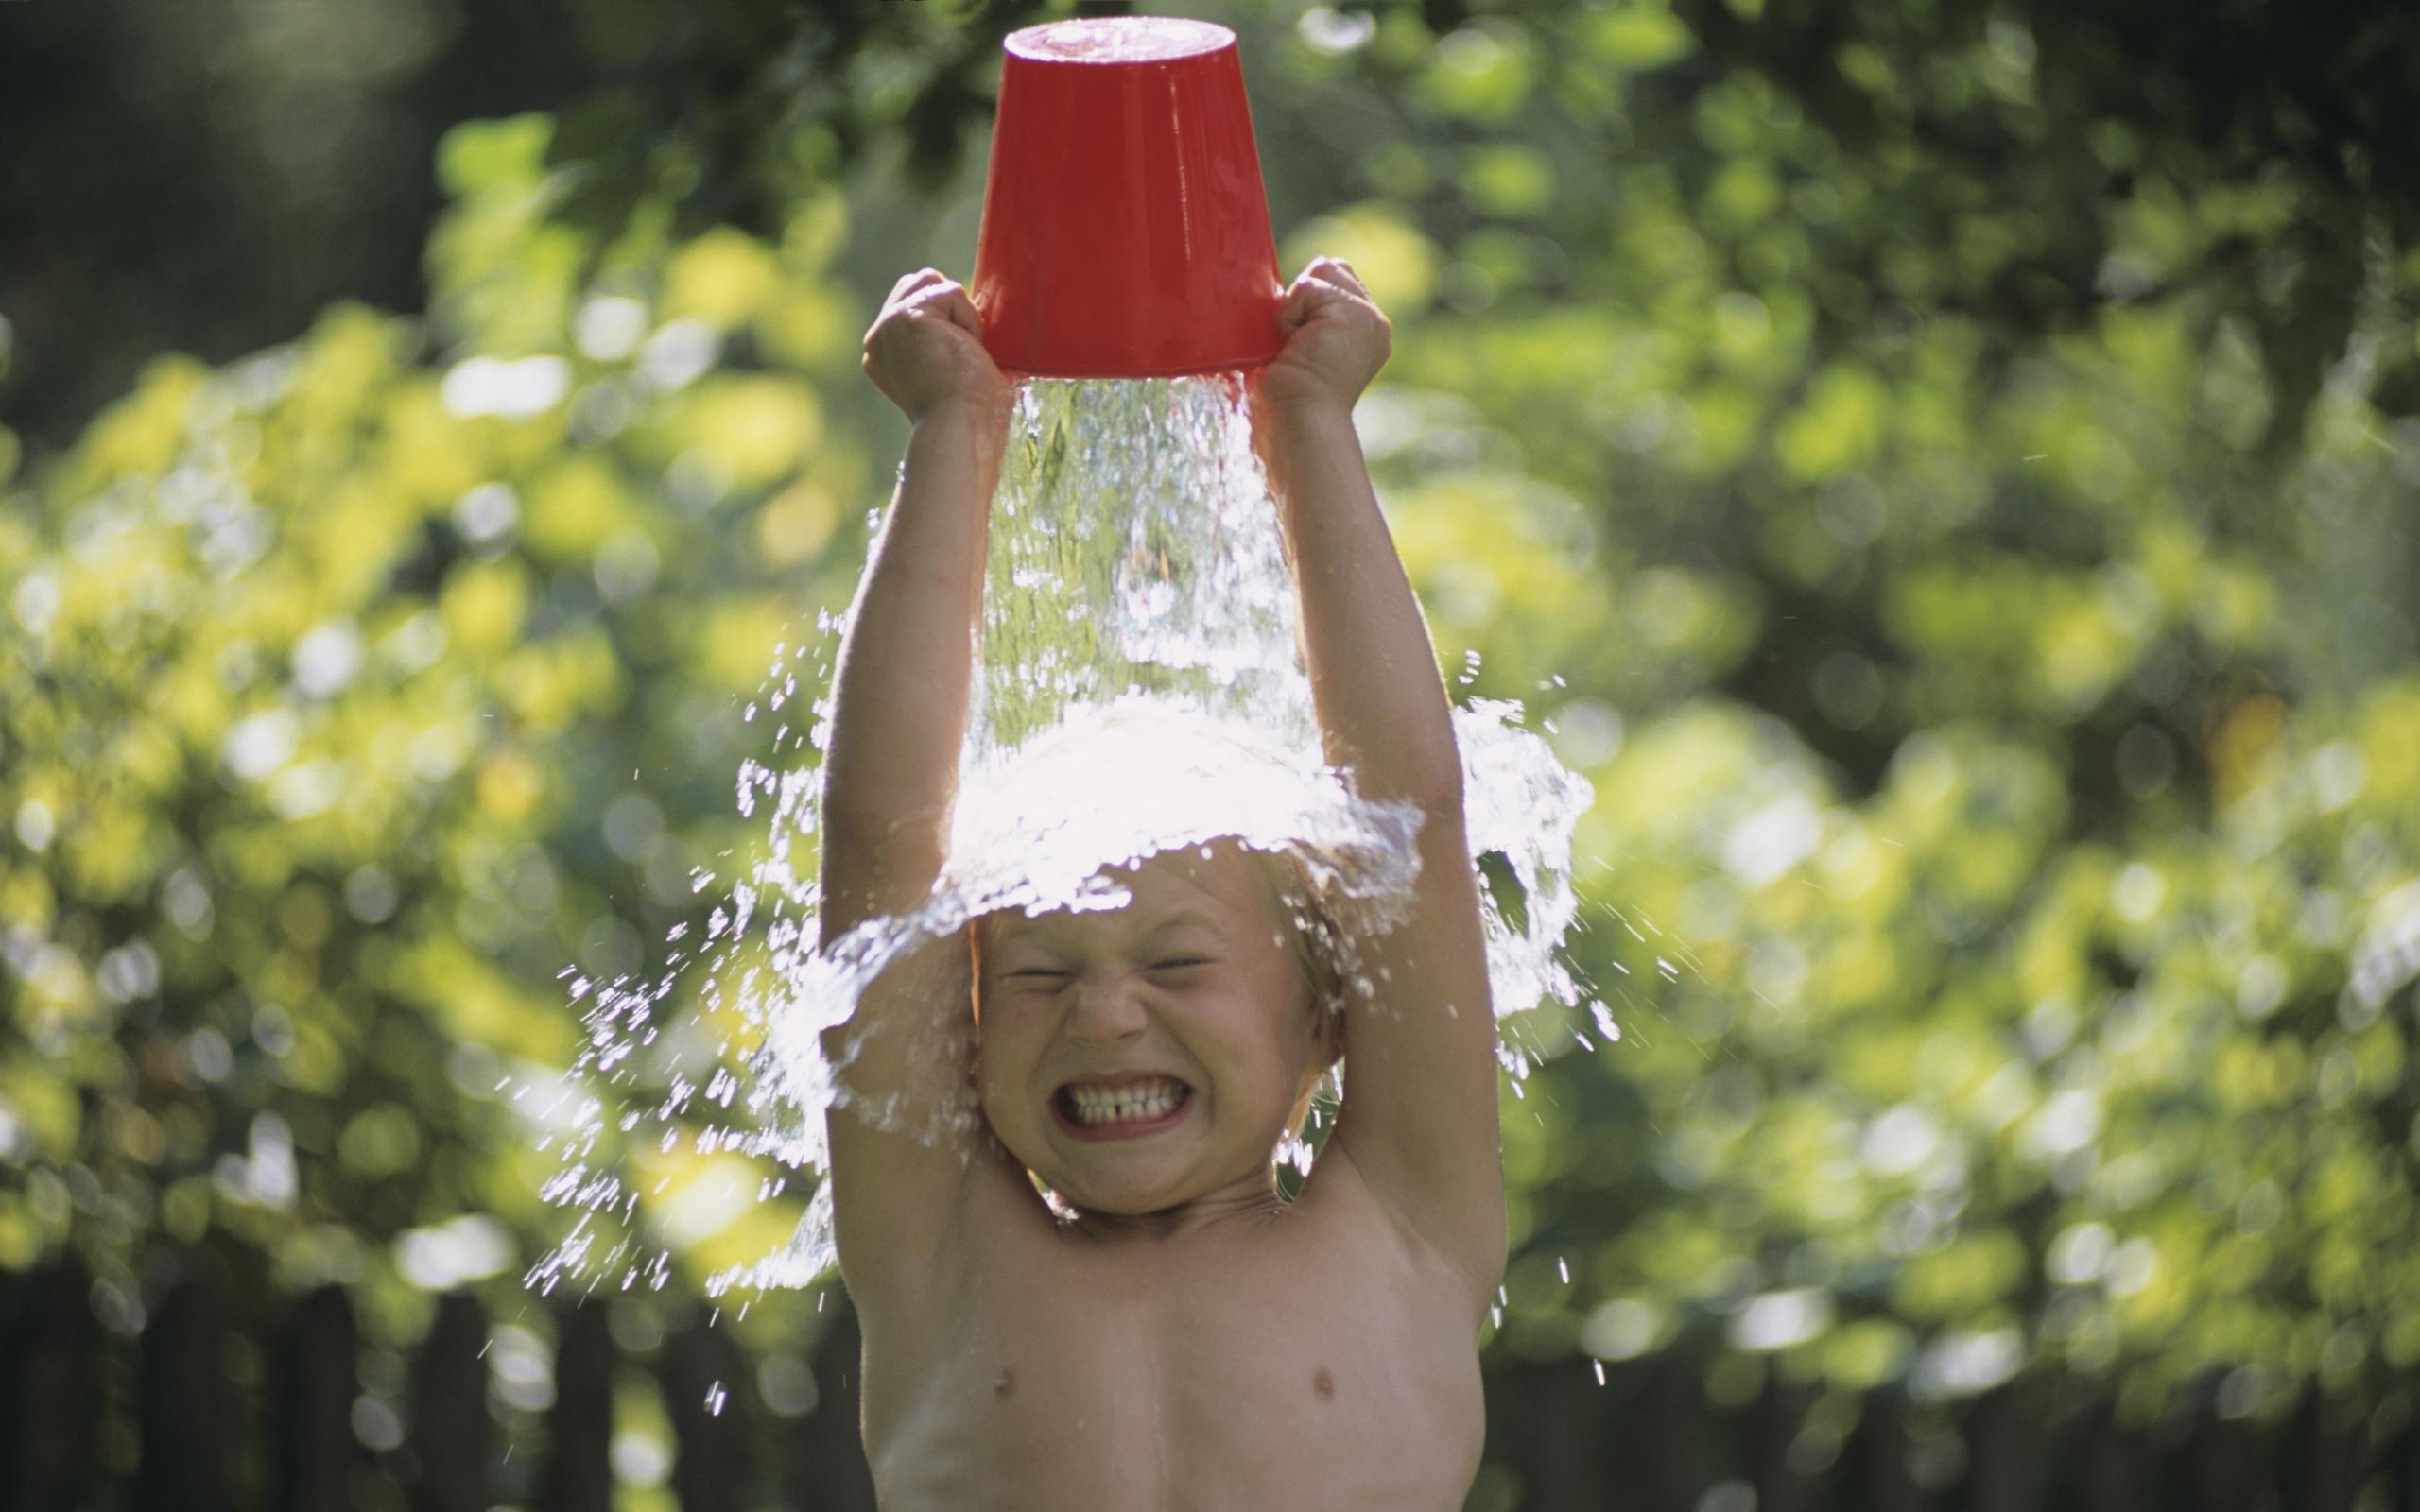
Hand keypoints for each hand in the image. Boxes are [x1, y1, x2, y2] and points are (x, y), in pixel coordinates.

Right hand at [862, 270, 1008, 422]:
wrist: (959, 428)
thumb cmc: (965, 414)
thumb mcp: (941, 375)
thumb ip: (934, 347)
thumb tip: (958, 327)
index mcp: (881, 356)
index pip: (910, 306)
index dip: (943, 320)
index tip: (954, 360)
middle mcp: (877, 339)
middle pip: (918, 283)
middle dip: (948, 307)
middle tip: (959, 354)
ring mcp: (889, 325)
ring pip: (933, 282)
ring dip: (959, 313)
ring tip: (961, 352)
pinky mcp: (907, 316)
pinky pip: (952, 292)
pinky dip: (969, 320)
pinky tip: (963, 352)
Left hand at [1255, 257, 1391, 416]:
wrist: (1298, 421)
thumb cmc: (1288, 397)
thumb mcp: (1300, 348)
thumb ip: (1308, 316)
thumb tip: (1294, 289)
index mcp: (1367, 333)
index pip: (1338, 279)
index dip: (1308, 300)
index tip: (1299, 343)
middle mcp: (1375, 324)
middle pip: (1332, 267)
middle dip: (1304, 298)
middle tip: (1299, 345)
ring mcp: (1369, 317)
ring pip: (1322, 270)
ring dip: (1296, 307)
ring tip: (1298, 346)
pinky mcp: (1355, 315)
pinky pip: (1306, 286)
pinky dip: (1289, 315)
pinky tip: (1296, 347)